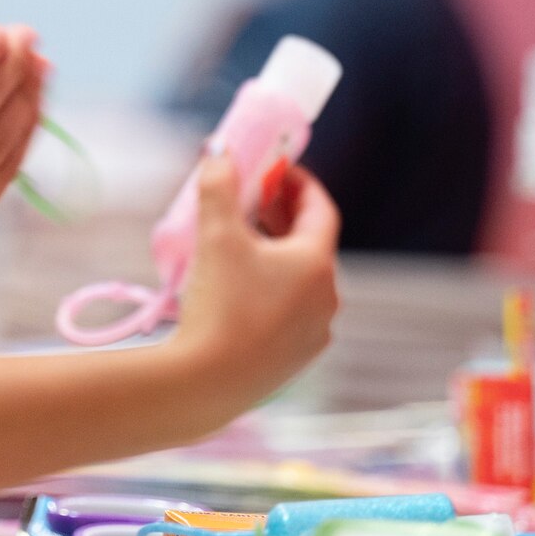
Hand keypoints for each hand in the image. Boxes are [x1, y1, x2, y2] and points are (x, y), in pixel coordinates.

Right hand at [171, 152, 338, 410]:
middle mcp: (327, 298)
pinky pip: (290, 310)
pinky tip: (237, 289)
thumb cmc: (219, 303)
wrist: (207, 383)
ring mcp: (315, 332)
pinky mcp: (296, 359)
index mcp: (317, 263)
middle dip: (282, 216)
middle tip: (254, 198)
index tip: (276, 167)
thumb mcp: (215, 234)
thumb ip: (219, 185)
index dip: (299, 183)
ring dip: (276, 254)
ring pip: (299, 279)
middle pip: (310, 243)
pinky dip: (271, 288)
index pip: (320, 209)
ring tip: (239, 242)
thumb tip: (220, 152)